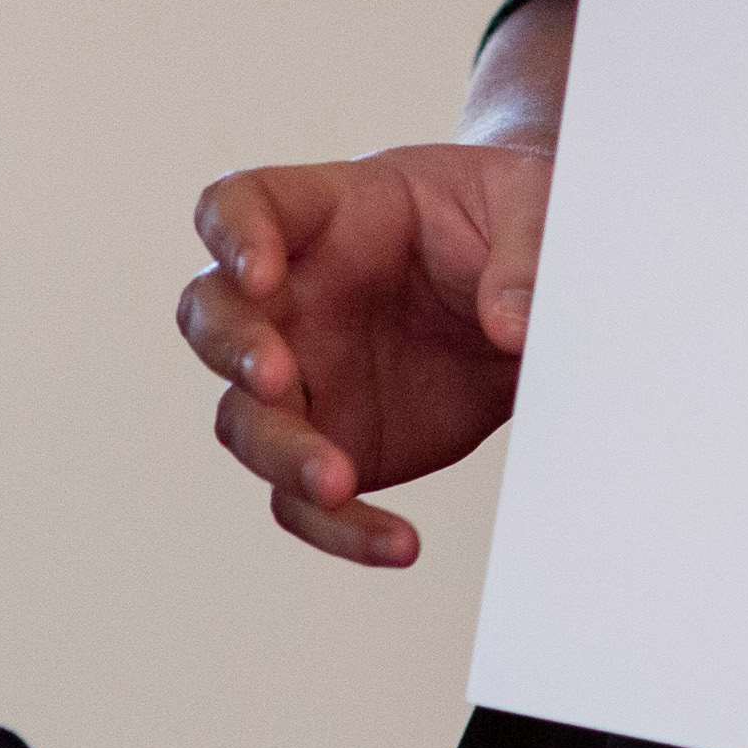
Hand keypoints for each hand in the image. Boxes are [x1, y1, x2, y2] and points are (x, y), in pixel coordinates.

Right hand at [182, 140, 548, 568]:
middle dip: (232, 348)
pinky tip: (399, 543)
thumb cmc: (508, 217)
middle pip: (213, 316)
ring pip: (246, 422)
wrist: (534, 288)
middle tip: (275, 377)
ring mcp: (306, 374)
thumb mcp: (534, 204)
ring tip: (339, 482)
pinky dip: (343, 530)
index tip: (259, 272)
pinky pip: (307, 499)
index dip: (232, 235)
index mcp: (325, 213)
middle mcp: (293, 296)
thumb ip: (523, 254)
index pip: (240, 206)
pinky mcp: (337, 440)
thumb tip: (511, 323)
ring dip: (280, 454)